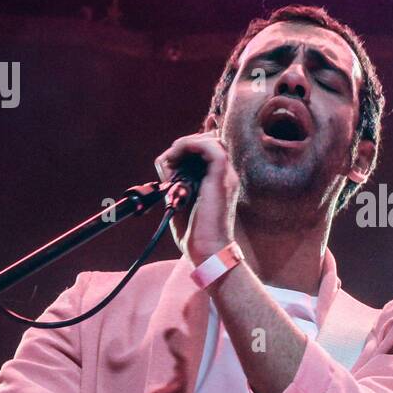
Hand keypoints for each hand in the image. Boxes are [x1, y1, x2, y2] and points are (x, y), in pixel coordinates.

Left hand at [154, 131, 239, 264]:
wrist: (208, 251)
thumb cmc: (195, 234)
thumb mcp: (182, 201)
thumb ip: (177, 182)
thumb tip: (165, 165)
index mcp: (219, 180)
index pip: (207, 150)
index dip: (187, 149)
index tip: (169, 163)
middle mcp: (226, 175)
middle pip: (209, 142)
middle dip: (186, 145)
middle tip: (169, 160)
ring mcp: (226, 175)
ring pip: (210, 141)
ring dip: (186, 143)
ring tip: (172, 156)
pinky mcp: (221, 177)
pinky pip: (210, 148)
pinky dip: (190, 145)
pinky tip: (176, 155)